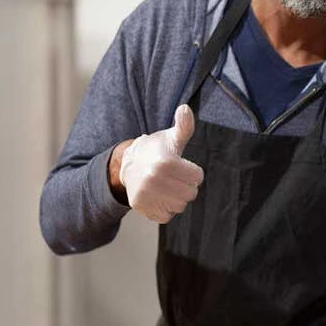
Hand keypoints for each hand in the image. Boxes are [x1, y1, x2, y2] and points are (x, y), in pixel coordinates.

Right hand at [118, 105, 204, 223]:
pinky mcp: (141, 207)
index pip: (197, 177)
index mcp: (165, 162)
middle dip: (186, 186)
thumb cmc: (156, 150)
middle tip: (174, 177)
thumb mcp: (171, 137)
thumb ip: (183, 126)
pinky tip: (159, 196)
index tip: (182, 165)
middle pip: (190, 194)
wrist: (128, 163)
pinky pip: (166, 216)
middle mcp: (154, 179)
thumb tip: (185, 109)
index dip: (193, 172)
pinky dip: (165, 208)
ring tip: (167, 186)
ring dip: (177, 198)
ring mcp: (146, 195)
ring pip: (179, 206)